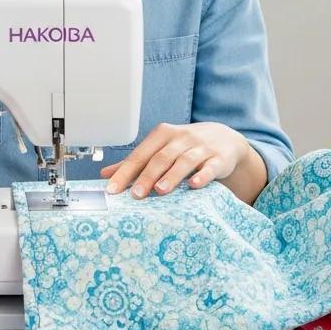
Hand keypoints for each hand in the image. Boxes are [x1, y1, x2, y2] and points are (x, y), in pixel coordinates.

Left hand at [100, 122, 250, 198]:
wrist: (225, 139)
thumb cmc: (186, 146)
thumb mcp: (161, 148)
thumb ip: (136, 162)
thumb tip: (106, 174)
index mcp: (162, 135)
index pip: (140, 154)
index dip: (125, 171)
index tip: (112, 188)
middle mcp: (181, 138)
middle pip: (160, 157)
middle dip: (147, 176)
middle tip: (136, 195)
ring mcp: (201, 147)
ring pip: (184, 161)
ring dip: (172, 176)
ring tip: (160, 190)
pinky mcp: (218, 159)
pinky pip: (210, 167)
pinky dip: (202, 175)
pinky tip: (194, 185)